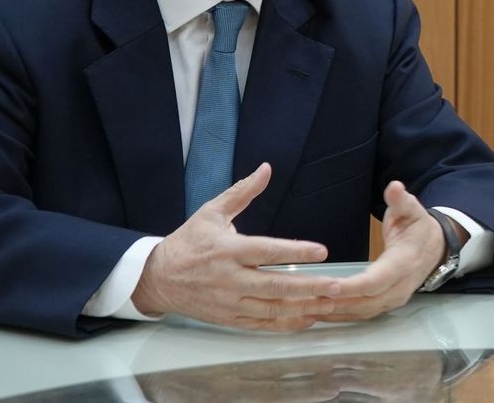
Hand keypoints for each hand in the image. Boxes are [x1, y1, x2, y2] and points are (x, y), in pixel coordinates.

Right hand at [130, 163, 340, 330]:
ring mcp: (230, 302)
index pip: (267, 251)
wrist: (156, 278)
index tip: (321, 251)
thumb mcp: (211, 212)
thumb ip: (242, 192)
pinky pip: (261, 324)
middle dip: (309, 287)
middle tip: (337, 286)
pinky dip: (286, 324)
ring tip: (330, 304)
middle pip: (275, 285)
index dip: (296, 251)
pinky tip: (307, 318)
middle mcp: (230, 279)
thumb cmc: (188, 242)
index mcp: (228, 250)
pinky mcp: (228, 318)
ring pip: (272, 309)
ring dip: (303, 307)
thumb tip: (266, 168)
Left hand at [319, 181, 447, 321]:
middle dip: (337, 303)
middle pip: (365, 302)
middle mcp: (400, 287)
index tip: (330, 286)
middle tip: (307, 299)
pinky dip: (343, 316)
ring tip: (308, 307)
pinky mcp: (388, 304)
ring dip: (336, 312)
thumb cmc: (418, 227)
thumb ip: (401, 200)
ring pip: (363, 312)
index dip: (352, 287)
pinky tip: (322, 313)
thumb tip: (394, 187)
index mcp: (403, 263)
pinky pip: (363, 315)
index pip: (376, 281)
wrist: (437, 248)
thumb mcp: (412, 209)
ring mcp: (395, 299)